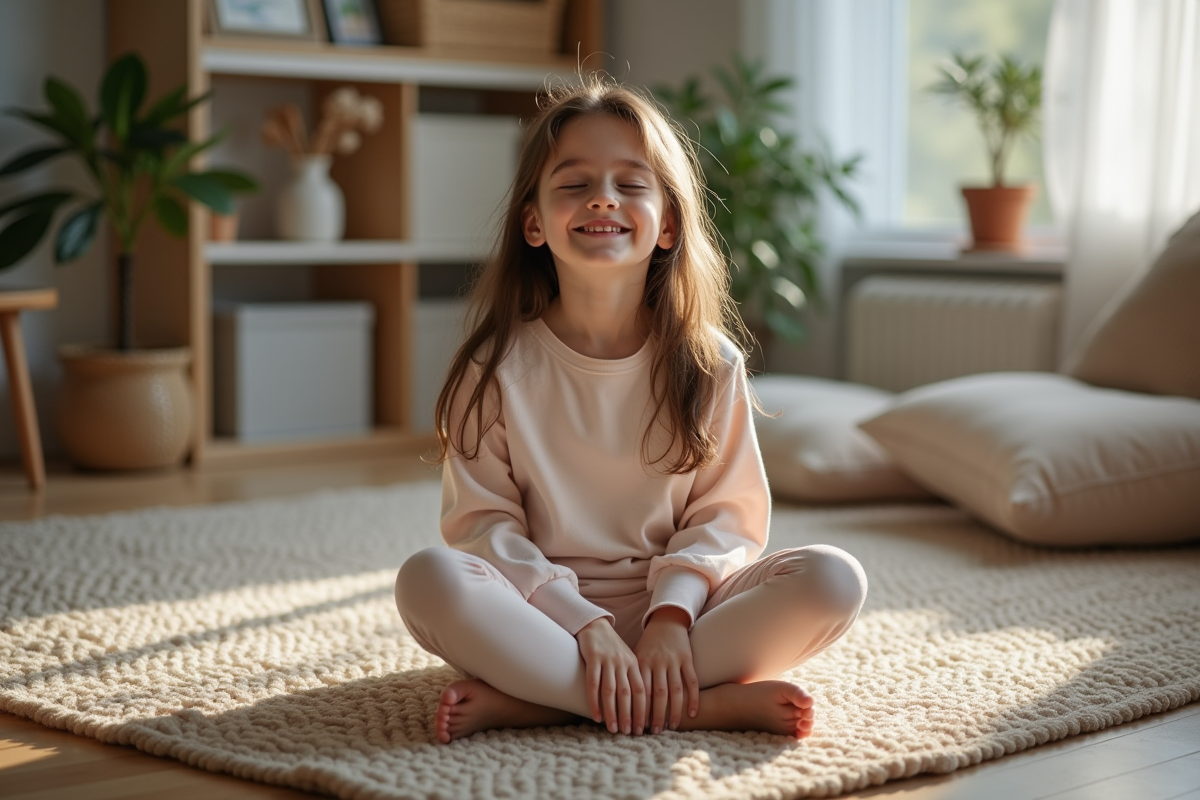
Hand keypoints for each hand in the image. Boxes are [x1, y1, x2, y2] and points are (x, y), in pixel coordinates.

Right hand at [575, 618, 645, 734]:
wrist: (595, 625)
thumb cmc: (612, 647)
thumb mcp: (627, 659)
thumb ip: (632, 678)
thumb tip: (639, 705)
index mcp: (634, 664)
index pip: (642, 691)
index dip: (643, 710)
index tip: (643, 727)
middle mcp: (623, 663)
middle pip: (628, 694)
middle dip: (629, 715)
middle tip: (629, 733)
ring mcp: (608, 660)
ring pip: (611, 691)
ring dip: (612, 712)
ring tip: (613, 729)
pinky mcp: (593, 658)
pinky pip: (593, 683)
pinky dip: (594, 702)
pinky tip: (596, 716)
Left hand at [634, 606, 698, 732]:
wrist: (666, 621)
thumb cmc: (648, 645)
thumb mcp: (635, 656)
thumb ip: (630, 676)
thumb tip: (616, 702)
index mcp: (641, 663)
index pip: (639, 691)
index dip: (638, 710)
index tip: (636, 726)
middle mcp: (657, 662)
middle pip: (657, 694)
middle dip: (655, 715)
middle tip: (653, 732)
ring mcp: (673, 660)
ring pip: (675, 690)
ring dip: (673, 711)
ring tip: (671, 727)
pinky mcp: (687, 658)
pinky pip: (691, 681)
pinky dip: (693, 698)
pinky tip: (692, 714)